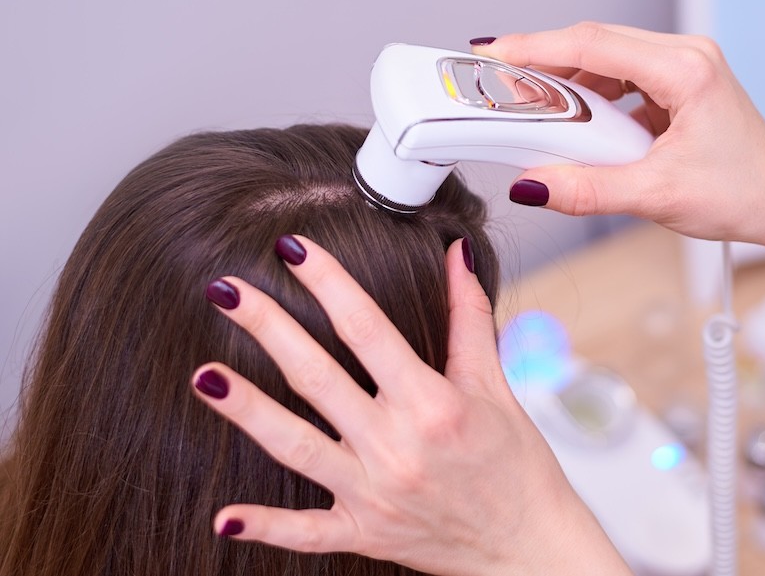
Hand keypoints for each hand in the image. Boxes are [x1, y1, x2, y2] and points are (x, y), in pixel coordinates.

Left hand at [192, 236, 630, 575]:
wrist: (529, 546)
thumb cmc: (517, 465)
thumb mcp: (497, 386)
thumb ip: (469, 317)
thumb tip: (457, 253)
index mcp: (433, 404)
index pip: (368, 329)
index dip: (328, 284)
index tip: (293, 249)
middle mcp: (397, 447)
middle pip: (318, 378)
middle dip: (269, 329)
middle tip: (226, 290)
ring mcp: (374, 493)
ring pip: (296, 446)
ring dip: (247, 410)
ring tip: (204, 374)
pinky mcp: (364, 532)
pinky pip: (306, 532)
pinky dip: (265, 527)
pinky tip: (223, 515)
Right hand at [478, 23, 764, 247]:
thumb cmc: (743, 195)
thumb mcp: (658, 196)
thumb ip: (589, 190)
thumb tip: (532, 185)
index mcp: (687, 69)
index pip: (593, 44)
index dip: (536, 47)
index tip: (493, 54)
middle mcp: (688, 54)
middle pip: (597, 43)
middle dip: (545, 63)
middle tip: (499, 83)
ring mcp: (687, 65)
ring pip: (608, 58)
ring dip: (570, 83)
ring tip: (532, 108)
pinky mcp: (683, 83)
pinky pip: (625, 77)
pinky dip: (595, 96)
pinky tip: (576, 122)